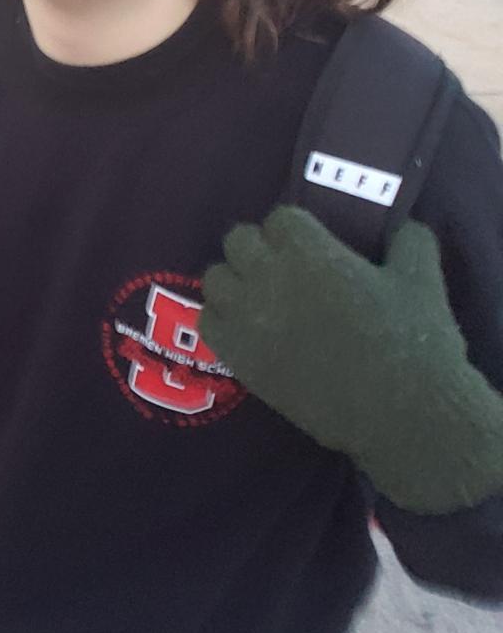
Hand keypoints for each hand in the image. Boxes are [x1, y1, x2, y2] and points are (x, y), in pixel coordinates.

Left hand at [201, 206, 502, 513]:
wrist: (400, 413)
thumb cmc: (414, 342)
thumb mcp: (423, 281)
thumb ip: (410, 243)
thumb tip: (403, 228)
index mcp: (310, 253)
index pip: (280, 218)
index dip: (295, 230)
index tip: (309, 245)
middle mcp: (268, 278)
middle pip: (239, 240)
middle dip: (260, 248)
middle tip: (284, 269)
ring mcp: (246, 318)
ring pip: (215, 278)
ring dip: (236, 281)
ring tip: (262, 297)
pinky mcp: (237, 357)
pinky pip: (208, 322)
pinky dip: (223, 319)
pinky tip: (248, 329)